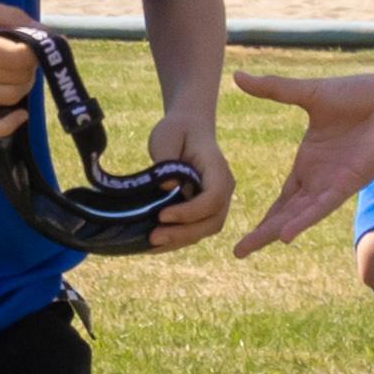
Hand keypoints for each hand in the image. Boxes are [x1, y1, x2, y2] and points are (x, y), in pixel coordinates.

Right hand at [0, 0, 41, 136]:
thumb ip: (7, 14)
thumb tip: (43, 29)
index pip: (20, 56)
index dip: (33, 50)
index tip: (26, 43)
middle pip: (19, 78)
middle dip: (28, 66)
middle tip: (18, 56)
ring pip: (11, 98)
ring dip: (22, 85)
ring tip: (12, 73)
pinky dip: (8, 125)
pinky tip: (20, 115)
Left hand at [141, 106, 231, 247]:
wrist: (187, 130)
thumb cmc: (177, 131)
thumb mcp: (167, 136)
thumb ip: (166, 159)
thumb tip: (166, 187)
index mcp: (218, 170)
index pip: (213, 198)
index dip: (190, 212)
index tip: (162, 215)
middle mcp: (223, 190)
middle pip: (212, 221)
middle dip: (184, 233)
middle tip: (153, 237)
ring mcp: (215, 203)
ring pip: (204, 230)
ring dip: (178, 240)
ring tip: (149, 243)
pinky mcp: (202, 211)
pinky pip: (194, 230)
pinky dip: (175, 239)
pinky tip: (151, 244)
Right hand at [231, 61, 373, 255]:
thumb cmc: (363, 95)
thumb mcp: (308, 93)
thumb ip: (273, 89)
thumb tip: (237, 76)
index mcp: (310, 162)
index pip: (283, 198)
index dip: (264, 216)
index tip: (241, 233)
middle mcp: (320, 178)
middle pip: (285, 213)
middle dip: (261, 232)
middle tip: (237, 252)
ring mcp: (334, 182)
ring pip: (298, 214)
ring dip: (275, 231)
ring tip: (250, 248)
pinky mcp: (349, 180)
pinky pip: (322, 204)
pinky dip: (303, 219)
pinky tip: (285, 234)